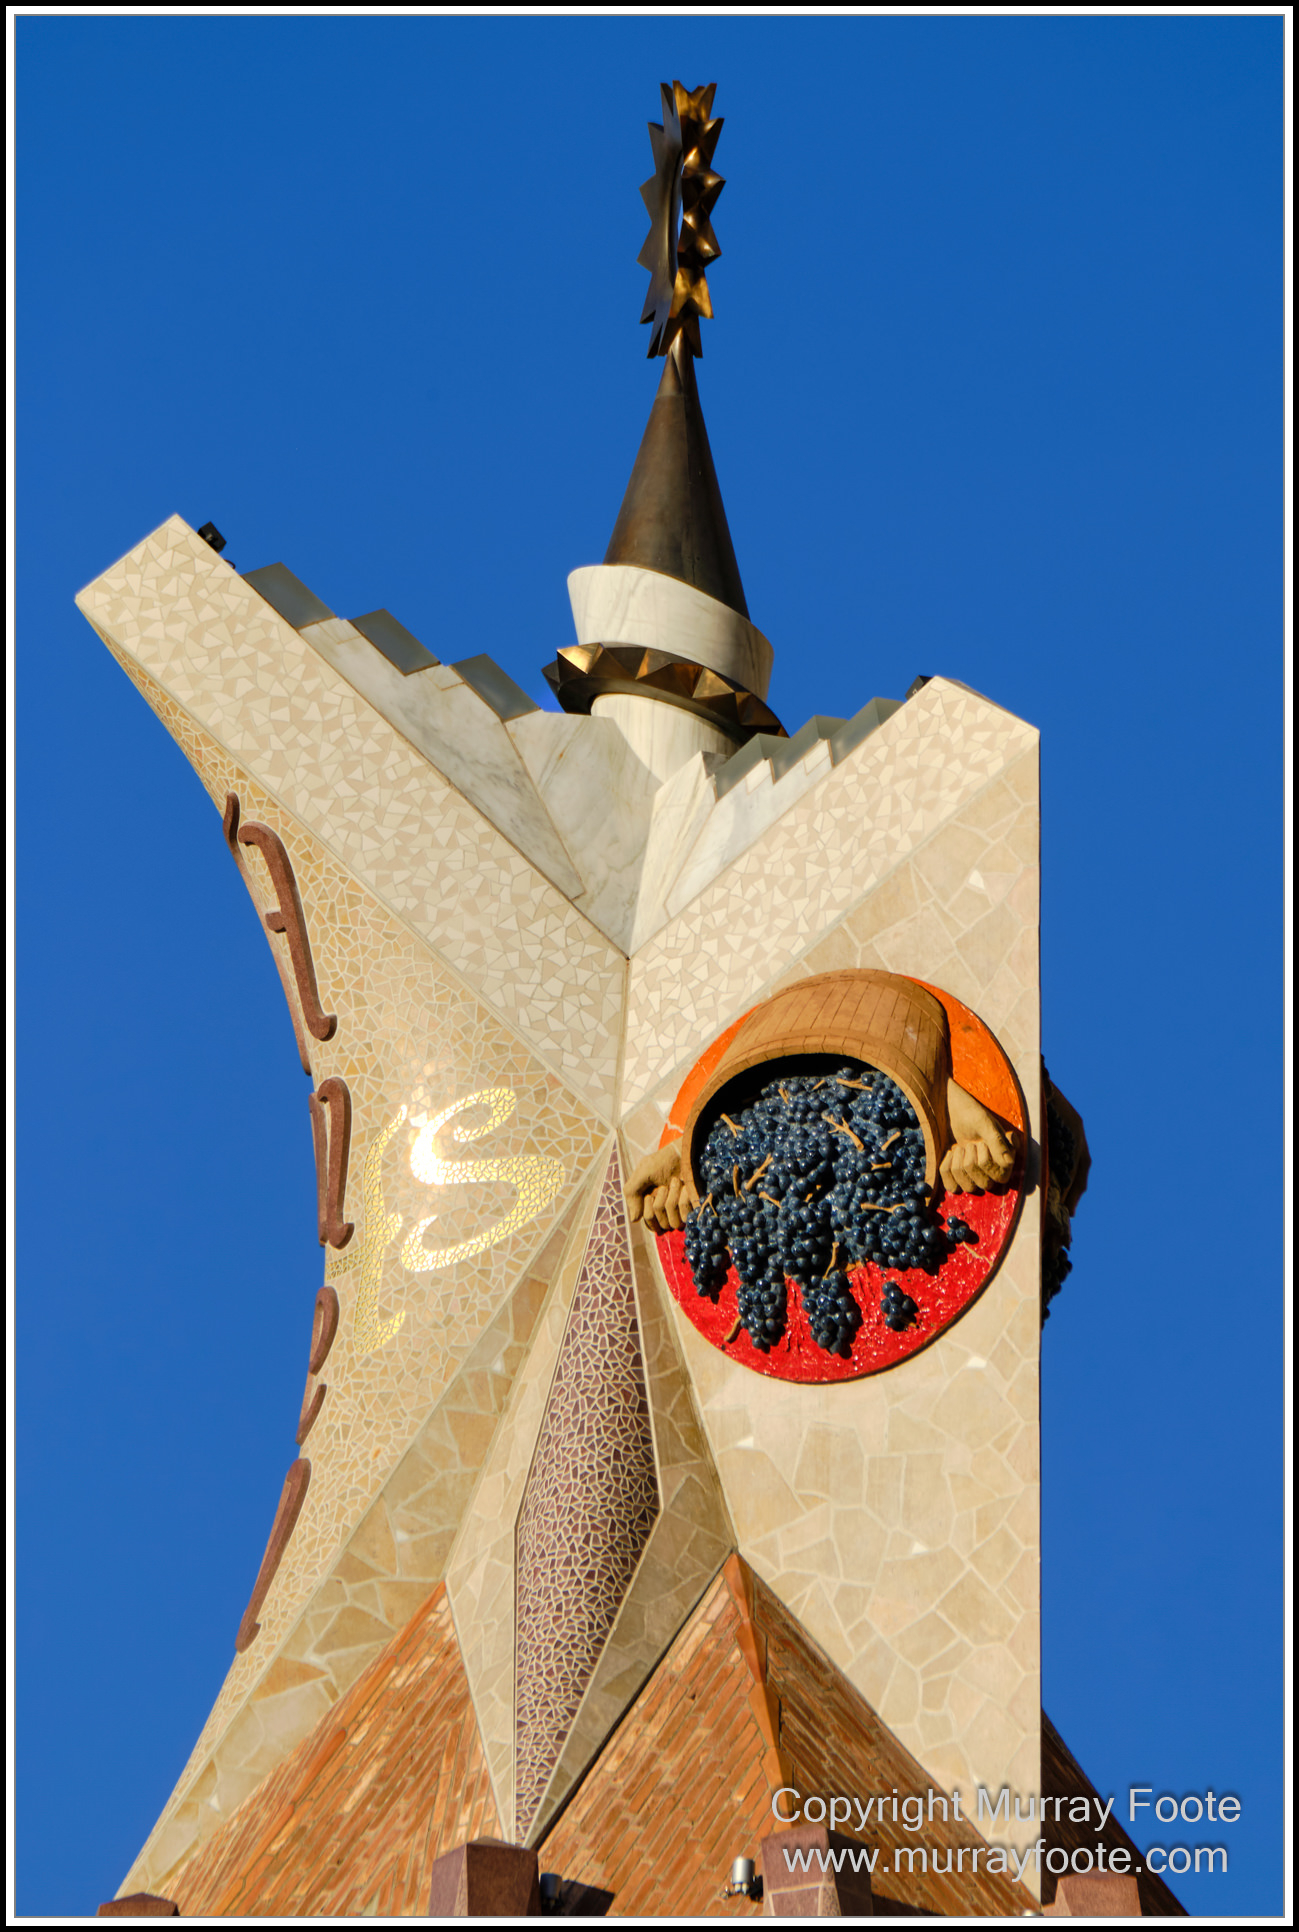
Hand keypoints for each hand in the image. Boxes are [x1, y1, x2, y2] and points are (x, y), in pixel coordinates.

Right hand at [625, 1140, 699, 1233]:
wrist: (685, 1152)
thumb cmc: (664, 1161)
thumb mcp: (642, 1174)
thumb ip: (632, 1193)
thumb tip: (634, 1219)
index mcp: (651, 1205)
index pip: (648, 1222)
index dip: (648, 1210)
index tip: (650, 1195)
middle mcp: (666, 1212)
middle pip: (660, 1224)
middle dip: (660, 1202)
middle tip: (664, 1186)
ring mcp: (681, 1212)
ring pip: (673, 1222)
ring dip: (673, 1198)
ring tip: (676, 1183)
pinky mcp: (693, 1209)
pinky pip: (685, 1216)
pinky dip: (684, 1199)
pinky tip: (686, 1188)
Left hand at [940, 1079, 1018, 1193]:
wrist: (951, 1109)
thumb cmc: (971, 1113)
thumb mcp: (984, 1124)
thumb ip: (997, 1141)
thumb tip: (1009, 1162)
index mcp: (1005, 1158)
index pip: (1001, 1178)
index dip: (987, 1164)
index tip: (981, 1144)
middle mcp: (992, 1169)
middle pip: (983, 1185)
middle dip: (971, 1162)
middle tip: (969, 1144)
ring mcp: (974, 1174)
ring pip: (968, 1187)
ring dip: (958, 1165)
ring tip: (959, 1147)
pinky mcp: (958, 1174)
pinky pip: (952, 1186)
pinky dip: (947, 1169)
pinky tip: (950, 1154)